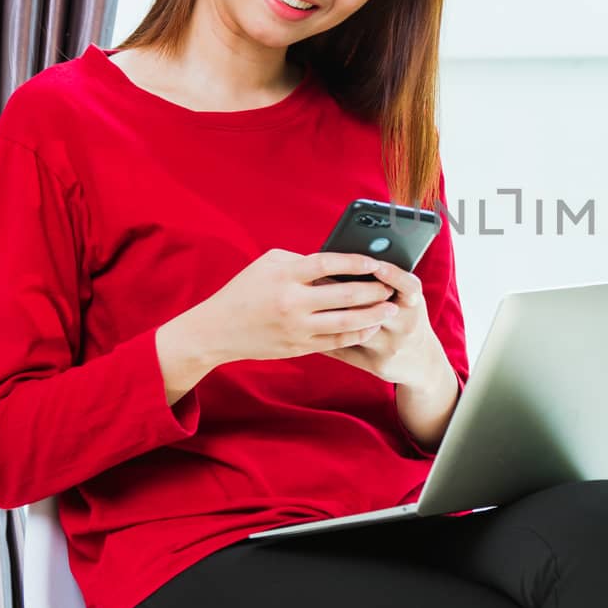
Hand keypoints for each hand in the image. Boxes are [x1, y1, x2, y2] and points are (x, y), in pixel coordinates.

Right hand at [191, 248, 397, 364]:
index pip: (328, 263)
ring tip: (390, 308)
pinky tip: (371, 327)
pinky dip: (357, 334)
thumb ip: (301, 261)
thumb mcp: (268, 265)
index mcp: (285, 275)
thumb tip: (337, 262)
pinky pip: (336, 342)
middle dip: (374, 290)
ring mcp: (296, 327)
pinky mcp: (298, 347)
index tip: (375, 261)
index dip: (355, 261)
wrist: (217, 330)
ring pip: (346, 322)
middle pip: (344, 295)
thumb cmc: (245, 290)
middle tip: (391, 287)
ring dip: (373, 315)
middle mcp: (292, 302)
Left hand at [319, 257, 449, 388]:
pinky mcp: (377, 364)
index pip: (408, 286)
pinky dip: (326, 336)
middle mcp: (406, 326)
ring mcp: (391, 347)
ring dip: (331, 313)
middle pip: (376, 307)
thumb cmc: (407, 318)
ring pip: (355, 328)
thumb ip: (390, 282)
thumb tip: (357, 262)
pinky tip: (310, 326)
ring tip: (311, 301)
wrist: (422, 362)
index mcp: (415, 304)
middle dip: (349, 292)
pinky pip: (346, 349)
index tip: (375, 265)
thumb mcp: (408, 300)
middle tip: (323, 278)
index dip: (392, 275)